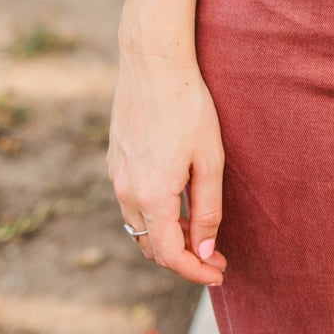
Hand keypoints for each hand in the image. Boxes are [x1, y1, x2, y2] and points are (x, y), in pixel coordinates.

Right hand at [109, 49, 226, 286]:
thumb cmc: (189, 106)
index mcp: (152, 196)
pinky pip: (130, 201)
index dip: (196, 271)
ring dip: (166, 234)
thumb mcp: (210, 159)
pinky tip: (175, 195)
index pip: (171, 255)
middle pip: (151, 246)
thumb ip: (207, 209)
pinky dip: (152, 212)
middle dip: (183, 256)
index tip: (219, 272)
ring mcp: (115, 175)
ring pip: (138, 226)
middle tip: (215, 252)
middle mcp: (126, 192)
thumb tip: (203, 251)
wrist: (153, 62)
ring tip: (197, 223)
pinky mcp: (113, 159)